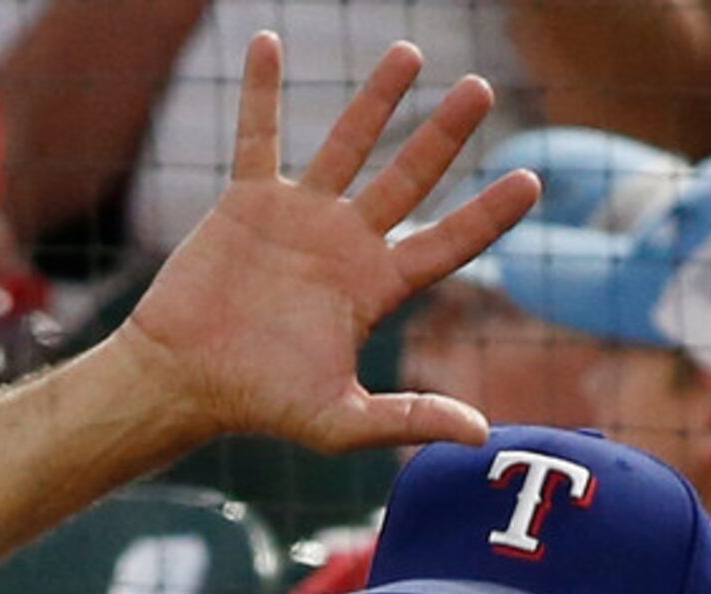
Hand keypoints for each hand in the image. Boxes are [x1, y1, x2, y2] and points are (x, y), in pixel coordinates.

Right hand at [120, 34, 540, 455]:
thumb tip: (483, 434)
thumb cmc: (256, 405)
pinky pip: (258, 135)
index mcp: (374, 287)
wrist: (179, 382)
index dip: (489, 214)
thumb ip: (407, 419)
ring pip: (347, 144)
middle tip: (479, 91)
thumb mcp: (338, 422)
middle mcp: (345, 243)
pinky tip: (267, 41)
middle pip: (409, 177)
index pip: (447, 243)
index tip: (531, 179)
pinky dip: (262, 91)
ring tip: (408, 52)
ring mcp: (298, 217)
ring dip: (375, 99)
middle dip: (445, 134)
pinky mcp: (246, 203)